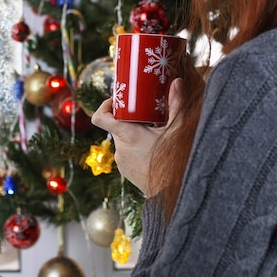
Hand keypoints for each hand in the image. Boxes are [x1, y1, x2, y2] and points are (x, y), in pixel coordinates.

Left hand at [91, 78, 186, 195]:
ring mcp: (121, 161)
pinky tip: (152, 149)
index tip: (119, 101)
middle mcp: (120, 148)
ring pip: (123, 140)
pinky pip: (126, 153)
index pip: (100, 118)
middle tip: (147, 114)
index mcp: (128, 135)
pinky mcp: (125, 171)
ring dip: (135, 134)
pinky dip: (136, 148)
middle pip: (117, 126)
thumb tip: (176, 82)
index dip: (105, 105)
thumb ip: (176, 105)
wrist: (173, 193)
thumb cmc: (176, 161)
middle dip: (130, 119)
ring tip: (154, 133)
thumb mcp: (177, 130)